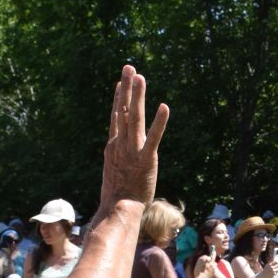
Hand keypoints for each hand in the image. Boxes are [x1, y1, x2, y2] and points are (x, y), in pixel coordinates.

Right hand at [98, 64, 167, 208]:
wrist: (117, 209)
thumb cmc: (118, 197)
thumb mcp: (115, 173)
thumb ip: (119, 161)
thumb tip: (120, 160)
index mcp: (113, 146)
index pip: (116, 117)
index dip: (119, 98)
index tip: (121, 83)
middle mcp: (120, 144)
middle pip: (123, 110)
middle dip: (127, 87)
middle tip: (129, 67)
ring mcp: (132, 150)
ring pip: (134, 118)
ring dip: (137, 96)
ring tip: (140, 77)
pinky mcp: (146, 159)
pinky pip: (153, 137)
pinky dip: (159, 122)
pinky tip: (164, 107)